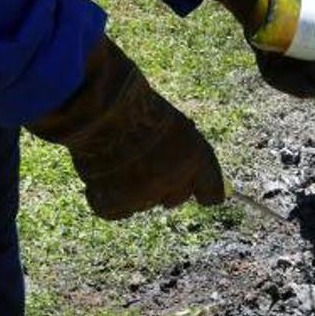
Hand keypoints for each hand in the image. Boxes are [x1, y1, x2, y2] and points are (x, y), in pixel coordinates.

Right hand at [27, 37, 224, 219]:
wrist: (102, 107)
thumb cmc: (137, 105)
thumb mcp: (173, 123)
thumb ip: (184, 152)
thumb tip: (191, 174)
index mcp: (196, 157)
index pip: (212, 191)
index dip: (205, 192)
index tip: (201, 195)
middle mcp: (174, 179)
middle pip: (176, 197)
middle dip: (165, 186)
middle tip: (145, 162)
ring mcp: (144, 193)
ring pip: (144, 202)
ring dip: (134, 189)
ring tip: (118, 158)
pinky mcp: (114, 202)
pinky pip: (115, 210)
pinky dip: (107, 198)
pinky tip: (102, 175)